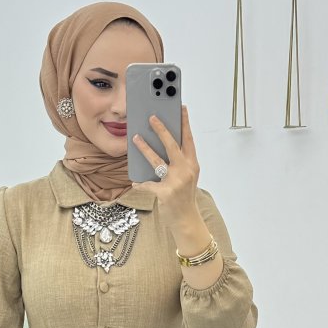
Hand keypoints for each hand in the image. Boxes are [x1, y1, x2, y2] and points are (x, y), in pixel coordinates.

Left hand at [125, 105, 198, 221]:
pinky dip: (141, 183)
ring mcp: (176, 181)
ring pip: (157, 160)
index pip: (189, 139)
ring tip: (135, 138)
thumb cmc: (184, 195)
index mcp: (192, 164)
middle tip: (152, 117)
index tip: (182, 108)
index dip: (185, 123)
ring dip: (145, 148)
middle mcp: (186, 170)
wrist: (186, 219)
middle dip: (161, 129)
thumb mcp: (186, 176)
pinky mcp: (166, 193)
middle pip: (172, 145)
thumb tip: (161, 144)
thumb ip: (179, 161)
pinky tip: (135, 181)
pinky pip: (148, 184)